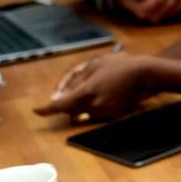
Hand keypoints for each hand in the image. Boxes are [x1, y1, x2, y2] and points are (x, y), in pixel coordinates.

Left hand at [34, 52, 151, 120]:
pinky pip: (93, 114)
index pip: (59, 105)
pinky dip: (91, 106)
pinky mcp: (111, 116)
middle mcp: (93, 106)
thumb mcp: (92, 65)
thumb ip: (73, 81)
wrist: (144, 74)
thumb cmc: (118, 65)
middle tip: (75, 86)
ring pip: (80, 113)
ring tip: (94, 87)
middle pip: (69, 110)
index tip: (36, 111)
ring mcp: (103, 113)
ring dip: (79, 104)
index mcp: (86, 92)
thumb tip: (57, 96)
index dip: (45, 109)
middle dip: (66, 102)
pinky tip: (103, 92)